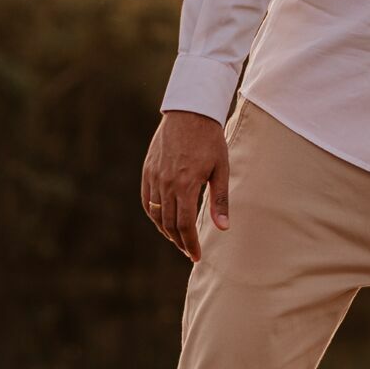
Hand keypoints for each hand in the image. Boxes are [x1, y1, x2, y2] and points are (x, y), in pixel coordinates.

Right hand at [141, 109, 228, 260]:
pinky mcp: (147, 170)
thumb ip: (220, 200)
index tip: (196, 256)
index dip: (190, 243)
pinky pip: (146, 200)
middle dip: (179, 241)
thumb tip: (223, 228)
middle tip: (189, 252)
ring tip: (178, 240)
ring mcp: (154, 177)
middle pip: (168, 223)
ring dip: (166, 231)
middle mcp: (166, 183)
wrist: (189, 112)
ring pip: (155, 214)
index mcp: (185, 184)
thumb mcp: (220, 168)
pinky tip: (162, 221)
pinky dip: (153, 214)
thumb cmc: (210, 140)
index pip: (184, 224)